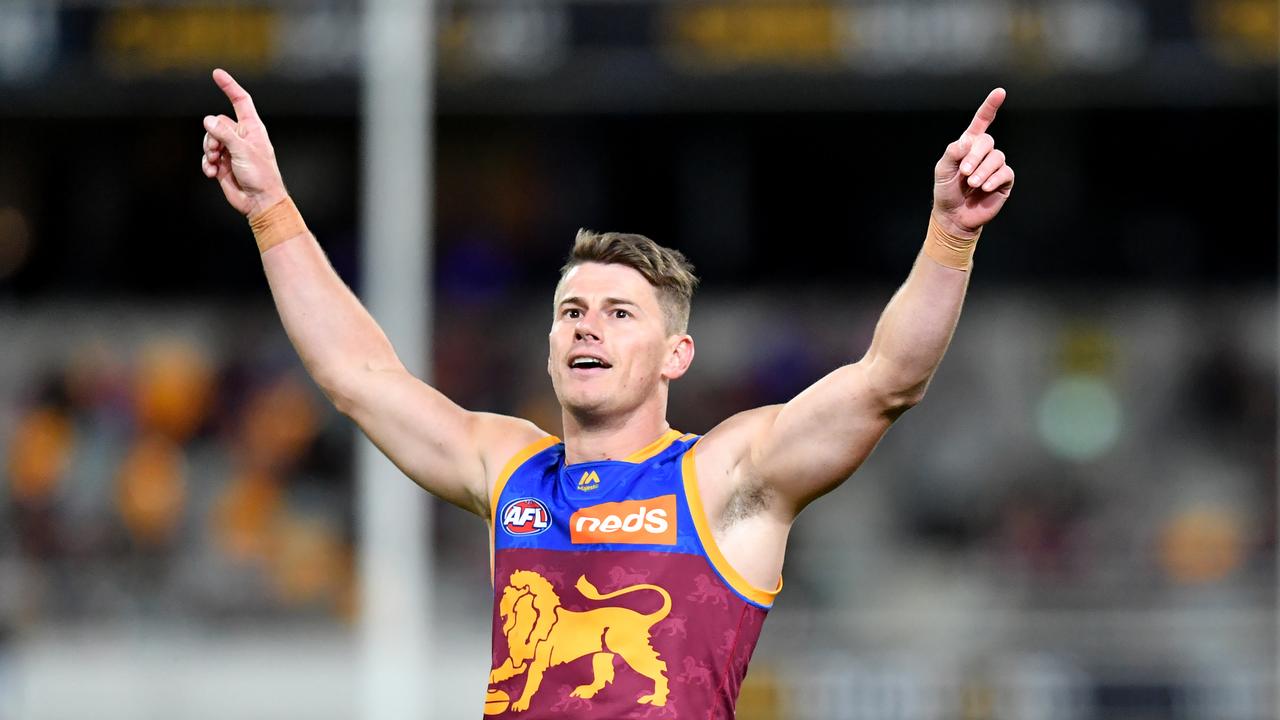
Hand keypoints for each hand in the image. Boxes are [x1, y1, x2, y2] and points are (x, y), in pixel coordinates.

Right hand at [200, 68, 287, 217]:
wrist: (259, 202)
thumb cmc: (261, 176)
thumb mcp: (243, 151)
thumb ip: (224, 134)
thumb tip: (207, 120)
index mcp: (253, 129)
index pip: (240, 101)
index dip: (229, 87)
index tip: (217, 73)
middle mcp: (241, 137)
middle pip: (217, 123)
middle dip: (212, 136)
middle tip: (219, 151)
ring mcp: (232, 150)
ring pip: (209, 140)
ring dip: (209, 152)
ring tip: (216, 163)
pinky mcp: (223, 164)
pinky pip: (207, 157)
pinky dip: (207, 164)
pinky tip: (213, 173)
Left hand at [932, 88, 1014, 236]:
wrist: (953, 216)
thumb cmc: (946, 191)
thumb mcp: (942, 169)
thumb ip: (953, 152)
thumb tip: (969, 141)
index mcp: (968, 145)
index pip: (982, 122)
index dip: (990, 107)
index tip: (1000, 92)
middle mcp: (984, 153)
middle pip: (987, 141)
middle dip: (975, 156)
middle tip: (964, 172)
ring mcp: (995, 166)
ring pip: (997, 157)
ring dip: (983, 171)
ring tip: (972, 184)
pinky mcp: (1004, 181)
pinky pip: (1005, 173)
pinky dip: (993, 179)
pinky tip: (984, 187)